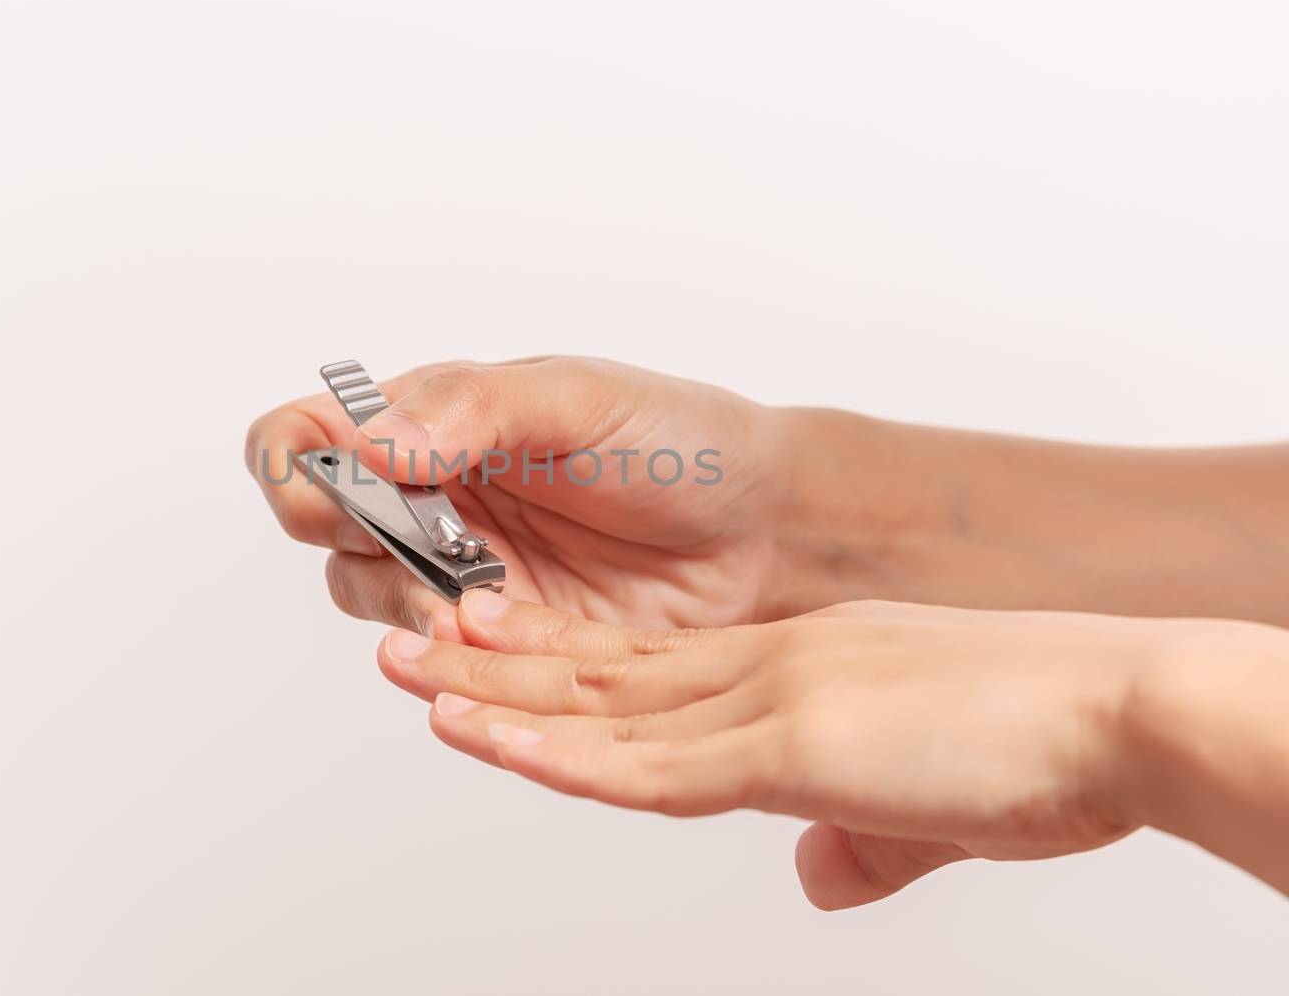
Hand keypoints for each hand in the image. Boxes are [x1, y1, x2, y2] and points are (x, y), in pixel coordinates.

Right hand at [246, 357, 791, 638]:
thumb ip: (473, 407)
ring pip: (368, 596)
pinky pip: (434, 658)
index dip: (292, 462)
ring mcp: (462, 571)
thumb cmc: (679, 440)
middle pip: (320, 524)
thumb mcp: (576, 397)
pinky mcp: (501, 643)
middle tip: (413, 537)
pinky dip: (442, 651)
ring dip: (398, 599)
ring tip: (463, 599)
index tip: (334, 483)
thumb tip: (374, 440)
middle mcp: (432, 496)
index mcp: (434, 420)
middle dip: (348, 535)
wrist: (766, 530)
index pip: (307, 436)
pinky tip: (487, 635)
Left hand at [375, 593, 1185, 908]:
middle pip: (602, 675)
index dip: (559, 668)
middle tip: (408, 647)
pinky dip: (567, 756)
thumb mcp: (930, 803)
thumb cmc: (1048, 749)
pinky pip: (654, 765)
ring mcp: (772, 701)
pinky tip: (498, 743)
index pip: (647, 674)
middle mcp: (767, 670)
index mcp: (795, 671)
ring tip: (410, 677)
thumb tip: (817, 886)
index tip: (487, 658)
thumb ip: (863, 842)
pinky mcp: (793, 747)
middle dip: (497, 667)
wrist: (1125, 710)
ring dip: (500, 699)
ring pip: (605, 709)